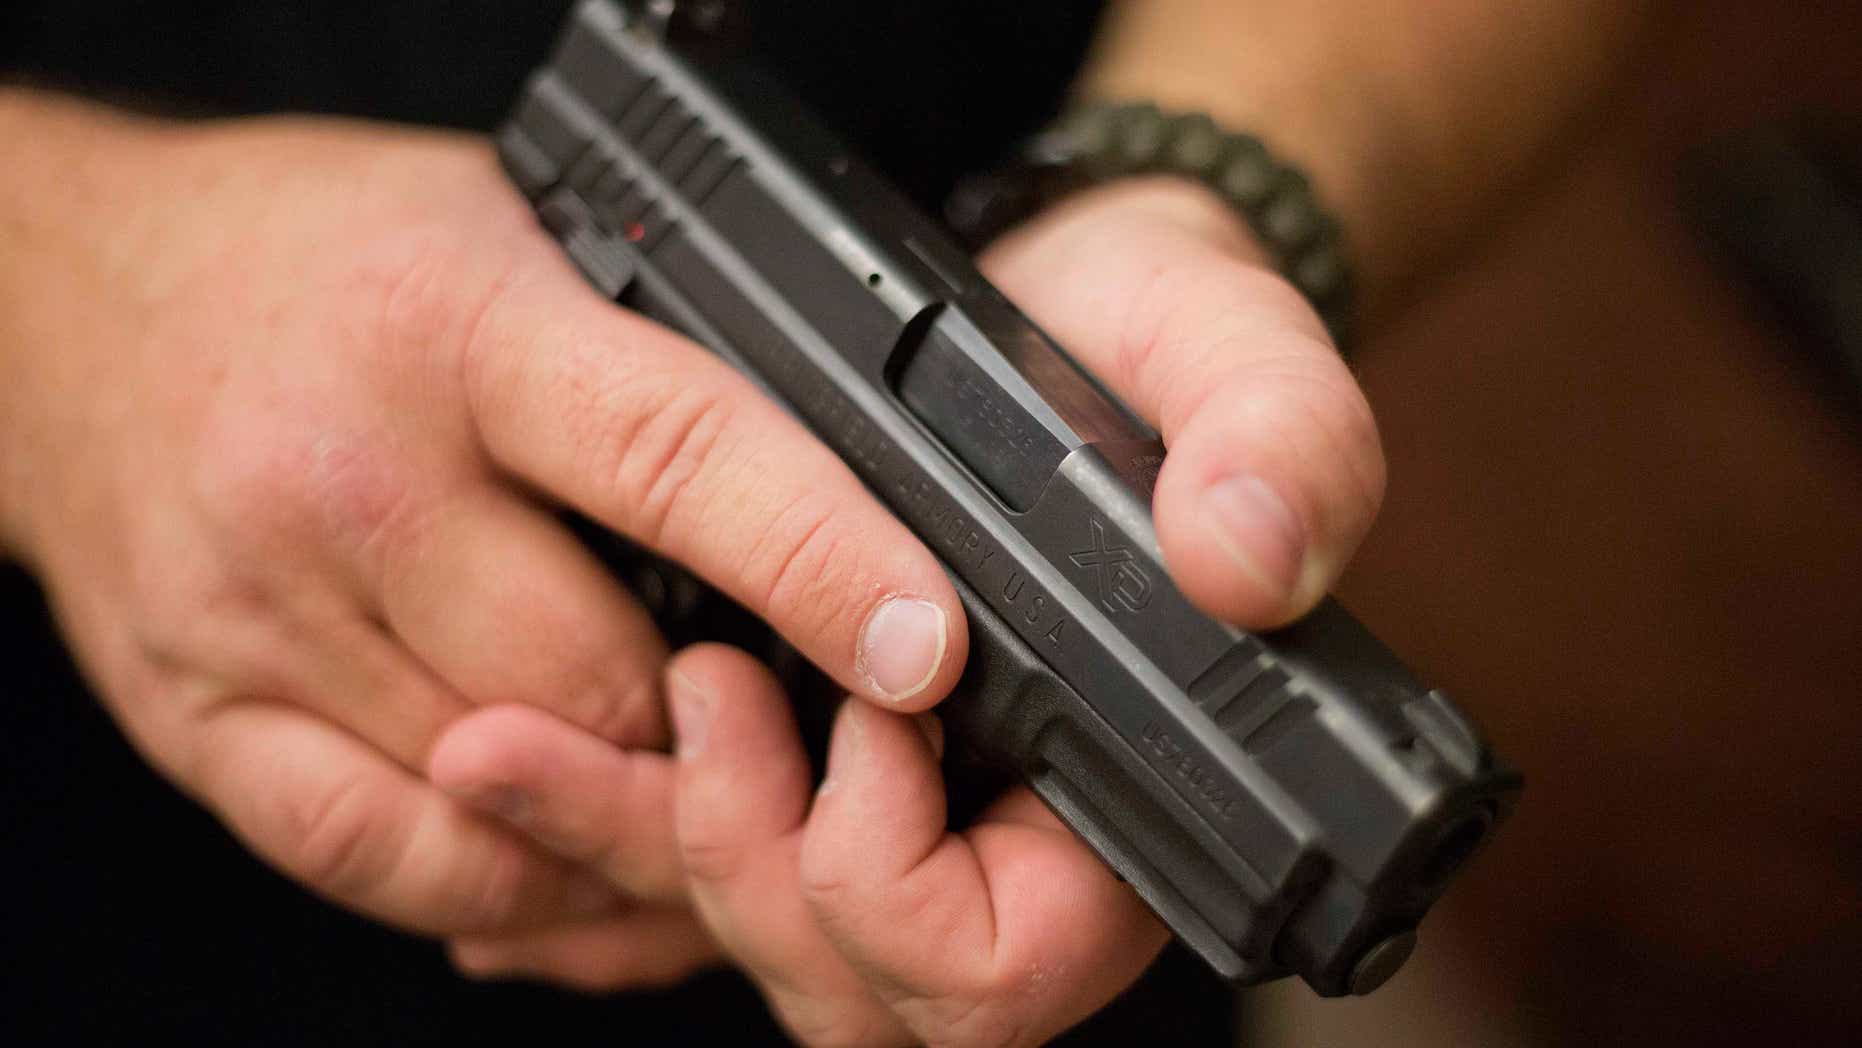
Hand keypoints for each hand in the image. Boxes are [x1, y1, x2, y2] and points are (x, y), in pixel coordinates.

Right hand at [0, 97, 967, 945]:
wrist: (73, 302)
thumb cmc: (323, 261)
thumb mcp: (513, 231)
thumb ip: (659, 358)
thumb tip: (848, 495)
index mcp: (456, 330)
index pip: (674, 455)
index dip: (819, 561)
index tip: (923, 646)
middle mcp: (345, 480)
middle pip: (600, 681)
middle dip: (725, 723)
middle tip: (812, 720)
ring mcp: (256, 616)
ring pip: (510, 794)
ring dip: (638, 817)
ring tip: (716, 792)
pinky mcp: (200, 718)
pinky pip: (391, 861)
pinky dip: (514, 883)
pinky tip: (577, 859)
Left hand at [438, 177, 1384, 1042]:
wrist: (1071, 302)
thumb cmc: (1165, 341)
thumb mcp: (1240, 353)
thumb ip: (1282, 448)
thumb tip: (1247, 561)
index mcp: (1128, 798)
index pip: (1010, 969)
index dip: (910, 883)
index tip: (878, 712)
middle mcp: (1017, 838)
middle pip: (858, 993)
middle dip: (746, 870)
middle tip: (702, 695)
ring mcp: (911, 813)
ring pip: (765, 944)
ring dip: (647, 846)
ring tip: (543, 727)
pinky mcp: (822, 763)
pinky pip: (712, 869)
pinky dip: (609, 836)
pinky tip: (527, 770)